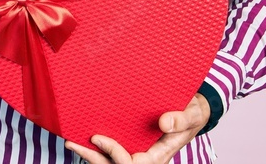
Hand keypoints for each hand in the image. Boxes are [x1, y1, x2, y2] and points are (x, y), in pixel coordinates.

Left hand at [64, 92, 210, 162]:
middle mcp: (145, 156)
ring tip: (71, 142)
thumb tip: (163, 122)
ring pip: (111, 162)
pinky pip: (112, 152)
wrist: (194, 107)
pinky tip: (82, 137)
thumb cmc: (193, 112)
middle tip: (72, 143)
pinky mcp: (133, 143)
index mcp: (158, 155)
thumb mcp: (192, 114)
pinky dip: (97, 148)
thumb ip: (180, 119)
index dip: (114, 154)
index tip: (98, 137)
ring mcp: (138, 151)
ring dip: (90, 156)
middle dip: (94, 158)